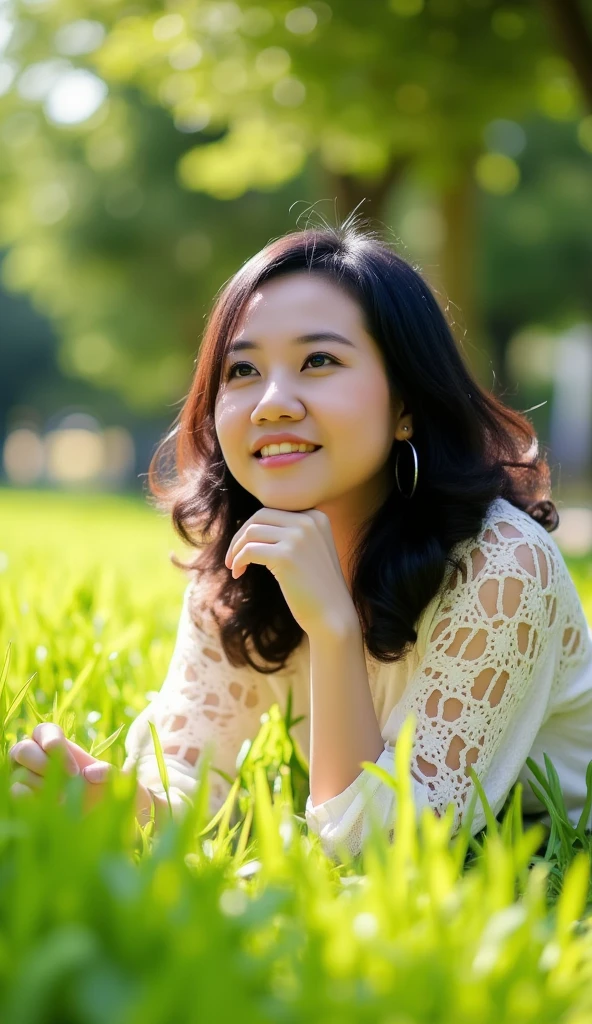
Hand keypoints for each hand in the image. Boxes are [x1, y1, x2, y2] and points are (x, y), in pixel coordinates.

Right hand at [8, 723, 117, 813]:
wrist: (92, 812)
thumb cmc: (99, 787)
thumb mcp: (113, 778)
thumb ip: (108, 772)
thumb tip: (90, 773)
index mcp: (53, 741)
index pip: (43, 730)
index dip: (54, 743)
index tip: (74, 769)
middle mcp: (33, 754)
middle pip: (23, 749)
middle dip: (42, 764)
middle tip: (65, 781)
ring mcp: (23, 774)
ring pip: (19, 772)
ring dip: (40, 785)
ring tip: (63, 799)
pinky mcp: (19, 793)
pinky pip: (15, 791)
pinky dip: (29, 797)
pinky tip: (48, 805)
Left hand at [224, 507, 357, 637]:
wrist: (333, 615)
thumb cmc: (317, 588)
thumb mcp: (309, 550)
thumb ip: (290, 533)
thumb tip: (251, 526)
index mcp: (316, 516)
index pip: (274, 511)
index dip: (254, 528)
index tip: (245, 547)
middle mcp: (309, 521)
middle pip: (260, 516)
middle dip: (241, 535)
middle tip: (232, 556)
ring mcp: (298, 537)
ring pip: (251, 532)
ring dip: (236, 549)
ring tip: (235, 567)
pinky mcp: (286, 556)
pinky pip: (249, 551)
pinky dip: (238, 560)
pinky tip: (238, 573)